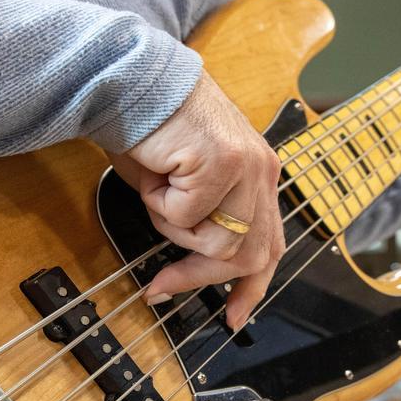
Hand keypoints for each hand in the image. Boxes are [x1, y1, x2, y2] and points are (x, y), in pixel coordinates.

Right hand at [108, 71, 284, 329]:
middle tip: (162, 284)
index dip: (252, 288)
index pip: (270, 245)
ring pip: (216, 242)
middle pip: (246, 255)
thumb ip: (205, 221)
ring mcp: (247, 166)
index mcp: (260, 175)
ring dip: (174, 229)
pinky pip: (186, 216)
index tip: (233, 318)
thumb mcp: (186, 185)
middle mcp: (263, 170)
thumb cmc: (150, 130)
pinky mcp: (222, 163)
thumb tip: (190, 272)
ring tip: (157, 192)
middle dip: (199, 277)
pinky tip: (155, 172)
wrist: (130, 82)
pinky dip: (159, 204)